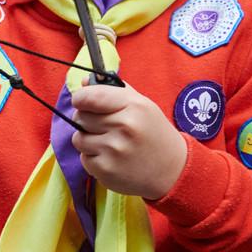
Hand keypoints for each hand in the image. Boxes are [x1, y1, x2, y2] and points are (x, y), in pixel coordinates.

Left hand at [69, 82, 187, 199]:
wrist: (172, 170)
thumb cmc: (153, 133)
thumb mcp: (142, 105)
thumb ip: (113, 90)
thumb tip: (84, 81)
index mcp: (133, 106)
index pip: (89, 97)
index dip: (80, 98)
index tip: (82, 102)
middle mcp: (123, 127)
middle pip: (80, 117)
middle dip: (87, 120)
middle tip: (104, 126)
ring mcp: (114, 151)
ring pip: (78, 139)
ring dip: (88, 140)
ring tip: (109, 143)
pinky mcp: (106, 170)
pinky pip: (84, 159)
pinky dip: (93, 158)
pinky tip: (112, 159)